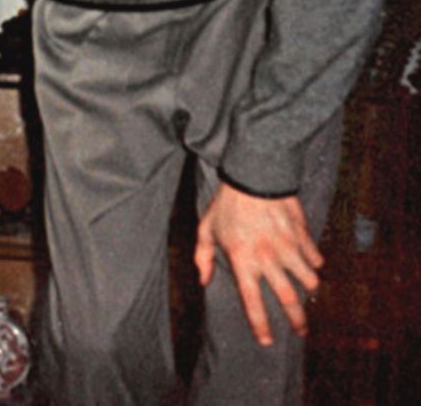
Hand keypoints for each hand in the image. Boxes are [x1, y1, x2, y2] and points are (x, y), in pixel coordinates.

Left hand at [195, 182, 322, 345]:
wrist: (252, 175)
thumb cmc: (226, 205)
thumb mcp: (205, 229)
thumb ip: (201, 257)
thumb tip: (202, 282)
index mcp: (242, 260)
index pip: (252, 301)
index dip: (260, 324)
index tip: (266, 341)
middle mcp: (268, 259)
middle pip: (289, 299)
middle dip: (298, 320)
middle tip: (302, 331)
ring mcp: (288, 247)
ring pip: (309, 280)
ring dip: (309, 288)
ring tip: (305, 289)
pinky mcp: (303, 235)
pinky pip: (315, 257)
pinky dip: (314, 262)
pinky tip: (309, 260)